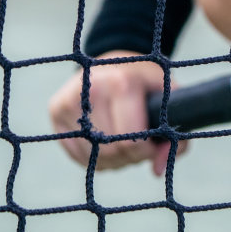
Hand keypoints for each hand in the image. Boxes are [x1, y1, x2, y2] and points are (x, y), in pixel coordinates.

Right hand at [47, 51, 185, 175]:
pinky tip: (105, 142)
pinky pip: (76, 154)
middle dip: (130, 156)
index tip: (153, 145)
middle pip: (111, 151)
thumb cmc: (145, 83)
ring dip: (113, 160)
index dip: (146, 152)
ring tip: (123, 142)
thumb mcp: (169, 100)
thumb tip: (157, 170)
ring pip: (93, 156)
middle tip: (138, 145)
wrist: (114, 60)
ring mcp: (69, 99)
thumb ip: (175, 135)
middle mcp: (91, 89)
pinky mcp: (55, 109)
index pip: (130, 141)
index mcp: (121, 83)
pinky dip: (94, 157)